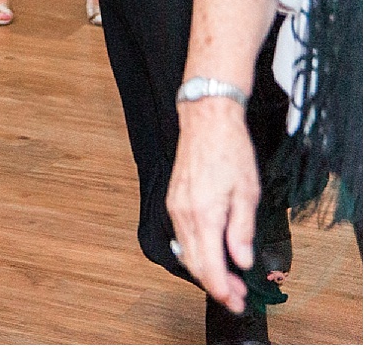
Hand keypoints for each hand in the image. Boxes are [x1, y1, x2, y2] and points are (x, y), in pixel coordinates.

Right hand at [167, 98, 260, 313]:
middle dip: (216, 285)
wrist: (206, 122)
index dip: (222, 290)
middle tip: (237, 297)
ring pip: (187, 252)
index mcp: (204, 214)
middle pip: (195, 263)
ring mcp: (175, 207)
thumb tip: (241, 261)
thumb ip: (242, 231)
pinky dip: (197, 252)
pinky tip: (213, 254)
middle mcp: (184, 214)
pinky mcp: (174, 201)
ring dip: (207, 270)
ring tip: (230, 280)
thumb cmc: (230, 151)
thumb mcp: (248, 193)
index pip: (209, 265)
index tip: (236, 302)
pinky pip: (183, 236)